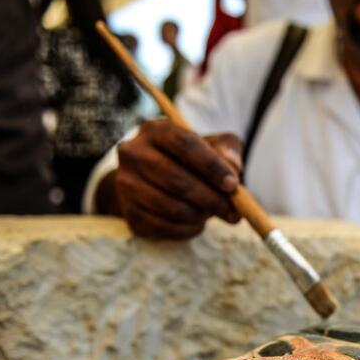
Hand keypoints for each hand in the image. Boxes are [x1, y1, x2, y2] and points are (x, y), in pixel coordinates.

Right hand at [97, 119, 243, 238]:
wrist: (153, 181)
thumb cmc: (191, 161)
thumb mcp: (212, 146)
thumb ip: (227, 151)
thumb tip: (233, 168)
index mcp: (156, 130)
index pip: (184, 144)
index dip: (211, 166)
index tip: (232, 185)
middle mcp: (133, 153)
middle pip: (176, 179)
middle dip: (210, 199)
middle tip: (234, 212)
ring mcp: (126, 184)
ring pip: (169, 207)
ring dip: (199, 216)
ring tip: (214, 214)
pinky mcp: (128, 211)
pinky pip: (163, 227)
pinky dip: (187, 229)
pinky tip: (197, 223)